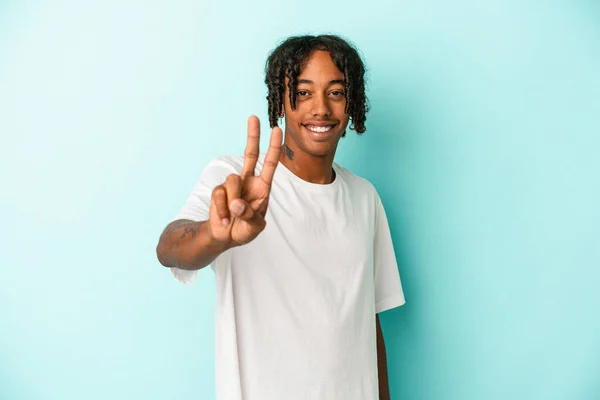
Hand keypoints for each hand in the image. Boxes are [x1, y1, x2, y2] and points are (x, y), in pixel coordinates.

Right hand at [208, 115, 282, 246]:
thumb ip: (250, 216)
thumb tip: (237, 204)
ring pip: (232, 180)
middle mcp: (248, 182)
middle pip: (250, 154)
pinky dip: (221, 210)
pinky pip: (219, 194)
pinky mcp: (218, 191)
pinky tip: (224, 220)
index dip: (274, 147)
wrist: (224, 237)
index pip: (270, 164)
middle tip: (254, 117)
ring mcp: (232, 185)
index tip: (277, 130)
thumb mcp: (255, 227)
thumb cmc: (244, 230)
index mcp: (262, 187)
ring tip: (233, 216)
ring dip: (233, 201)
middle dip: (253, 136)